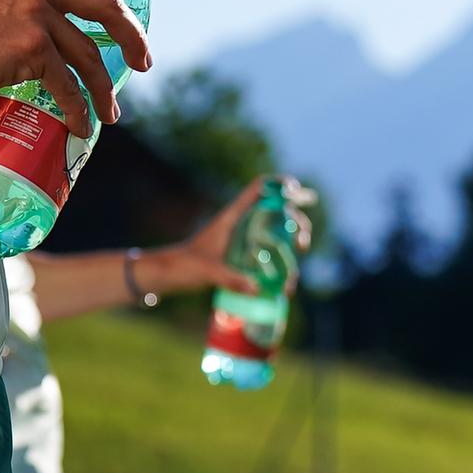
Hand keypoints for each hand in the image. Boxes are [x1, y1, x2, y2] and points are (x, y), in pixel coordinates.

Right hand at [0, 0, 153, 133]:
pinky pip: (66, 85)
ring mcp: (36, 14)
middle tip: (143, 60)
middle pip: (106, 2)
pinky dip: (77, 109)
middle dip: (132, 35)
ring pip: (89, 55)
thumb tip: (64, 33)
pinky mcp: (30, 49)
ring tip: (109, 112)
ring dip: (103, 89)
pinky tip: (81, 125)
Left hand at [143, 176, 310, 296]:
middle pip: (278, 213)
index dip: (280, 184)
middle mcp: (243, 224)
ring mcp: (245, 239)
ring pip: (277, 233)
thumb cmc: (186, 266)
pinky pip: (269, 253)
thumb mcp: (209, 271)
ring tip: (299, 261)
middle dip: (297, 222)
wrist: (170, 274)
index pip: (259, 188)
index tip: (296, 191)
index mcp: (233, 217)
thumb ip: (231, 278)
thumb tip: (257, 289)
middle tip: (302, 242)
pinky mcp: (243, 256)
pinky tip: (287, 283)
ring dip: (293, 242)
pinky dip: (281, 262)